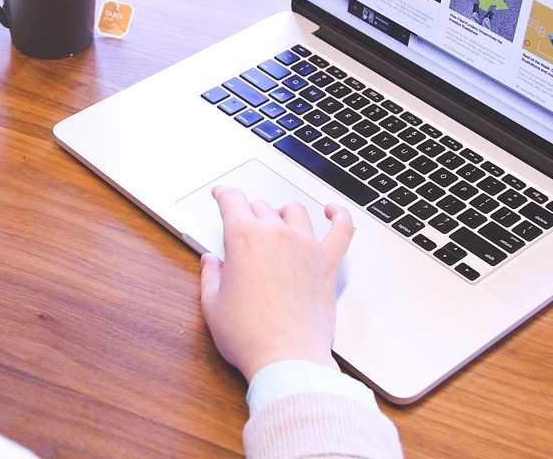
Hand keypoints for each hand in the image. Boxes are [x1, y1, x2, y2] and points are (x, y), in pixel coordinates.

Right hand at [199, 186, 354, 380]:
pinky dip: (339, 216)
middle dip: (249, 213)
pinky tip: (332, 212)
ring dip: (282, 213)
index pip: (232, 201)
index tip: (222, 195)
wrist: (287, 359)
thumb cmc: (250, 336)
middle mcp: (276, 235)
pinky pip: (341, 230)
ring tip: (278, 221)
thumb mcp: (213, 306)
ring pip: (295, 212)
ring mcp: (306, 246)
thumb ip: (210, 277)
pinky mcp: (328, 264)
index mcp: (243, 239)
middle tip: (244, 226)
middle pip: (261, 207)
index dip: (224, 194)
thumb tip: (211, 262)